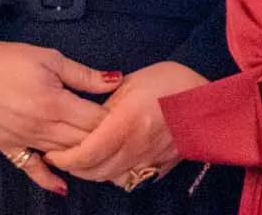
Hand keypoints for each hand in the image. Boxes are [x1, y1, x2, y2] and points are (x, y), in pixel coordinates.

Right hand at [0, 39, 120, 196]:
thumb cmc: (9, 60)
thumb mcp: (50, 58)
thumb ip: (84, 75)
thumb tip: (115, 80)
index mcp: (55, 103)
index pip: (95, 121)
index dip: (114, 119)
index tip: (125, 115)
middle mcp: (41, 127)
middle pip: (82, 142)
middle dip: (102, 139)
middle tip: (119, 136)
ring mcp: (24, 140)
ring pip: (62, 157)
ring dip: (81, 157)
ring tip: (101, 156)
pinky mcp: (8, 147)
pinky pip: (30, 169)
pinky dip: (47, 179)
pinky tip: (62, 187)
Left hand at [44, 61, 204, 189]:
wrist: (208, 98)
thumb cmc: (171, 82)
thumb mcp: (132, 83)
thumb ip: (105, 103)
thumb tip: (84, 117)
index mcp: (125, 123)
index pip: (84, 154)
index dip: (63, 158)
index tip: (53, 153)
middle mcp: (135, 146)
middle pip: (94, 171)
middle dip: (74, 167)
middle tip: (63, 156)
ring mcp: (149, 159)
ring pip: (110, 178)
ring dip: (93, 173)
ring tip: (85, 159)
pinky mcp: (161, 165)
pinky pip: (131, 178)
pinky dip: (115, 175)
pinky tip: (113, 162)